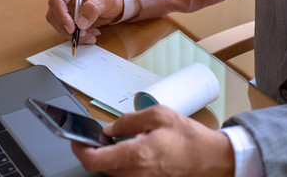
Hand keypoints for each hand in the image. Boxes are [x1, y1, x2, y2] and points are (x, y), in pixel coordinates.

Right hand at [46, 0, 123, 43]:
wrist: (113, 3)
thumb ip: (94, 8)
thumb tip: (80, 23)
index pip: (57, 0)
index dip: (61, 16)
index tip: (72, 29)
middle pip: (54, 14)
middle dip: (67, 29)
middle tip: (84, 35)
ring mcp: (64, 5)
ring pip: (59, 24)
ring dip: (73, 34)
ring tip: (91, 37)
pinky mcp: (67, 16)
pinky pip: (66, 29)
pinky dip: (77, 36)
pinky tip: (89, 35)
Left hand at [71, 105, 234, 176]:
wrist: (210, 157)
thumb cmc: (188, 137)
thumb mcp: (159, 115)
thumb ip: (129, 120)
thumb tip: (110, 128)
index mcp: (136, 154)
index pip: (94, 160)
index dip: (80, 149)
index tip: (76, 139)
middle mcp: (135, 173)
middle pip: (101, 166)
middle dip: (96, 150)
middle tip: (103, 134)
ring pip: (113, 171)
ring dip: (109, 156)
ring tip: (121, 139)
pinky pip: (126, 173)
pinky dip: (122, 161)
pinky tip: (135, 148)